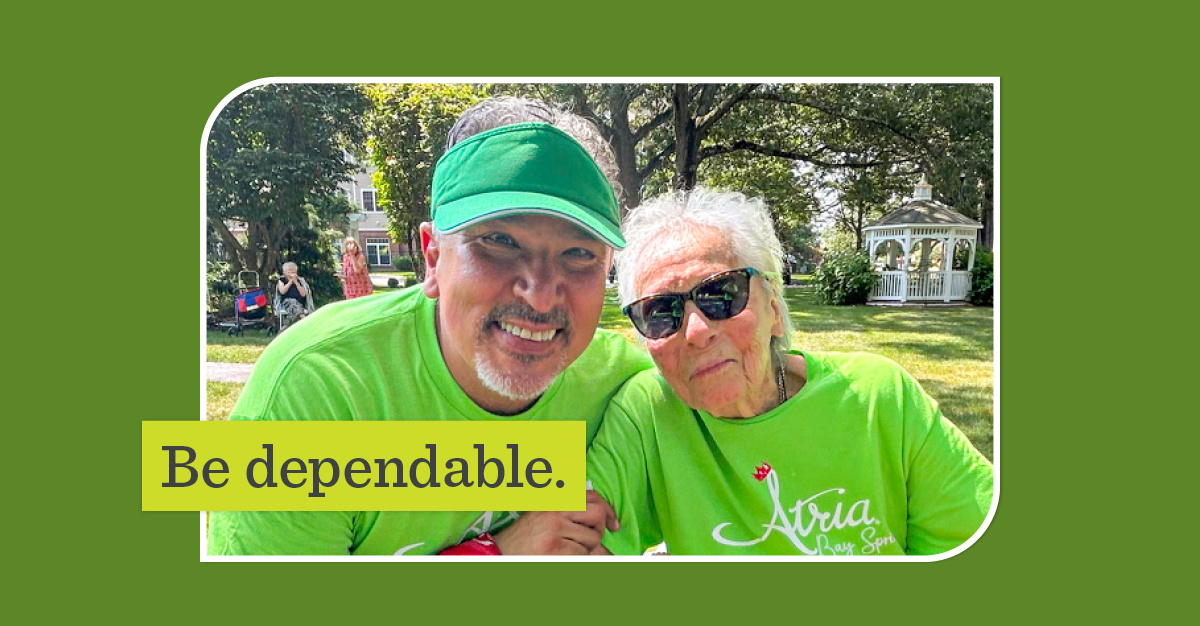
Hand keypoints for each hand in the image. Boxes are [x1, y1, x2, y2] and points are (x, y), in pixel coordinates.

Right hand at [492, 491, 618, 554]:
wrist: (500, 551)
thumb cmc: (526, 535)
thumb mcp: (546, 513)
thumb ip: (573, 511)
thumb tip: (607, 522)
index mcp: (555, 498)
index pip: (593, 496)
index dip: (608, 511)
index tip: (613, 524)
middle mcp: (556, 509)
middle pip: (597, 515)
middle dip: (599, 530)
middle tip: (591, 540)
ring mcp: (555, 529)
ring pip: (592, 539)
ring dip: (586, 549)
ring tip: (568, 549)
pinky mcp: (554, 548)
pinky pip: (582, 555)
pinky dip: (578, 559)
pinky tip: (563, 557)